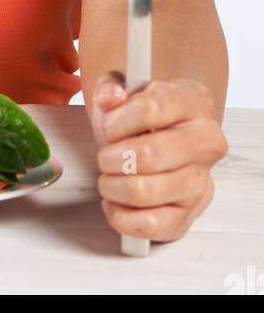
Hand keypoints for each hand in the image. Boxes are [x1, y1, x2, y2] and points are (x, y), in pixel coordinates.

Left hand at [90, 70, 227, 242]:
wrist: (161, 138)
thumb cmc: (141, 114)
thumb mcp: (125, 88)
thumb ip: (111, 87)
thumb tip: (108, 97)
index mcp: (194, 101)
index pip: (149, 109)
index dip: (115, 121)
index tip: (108, 127)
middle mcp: (206, 142)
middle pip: (147, 155)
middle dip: (110, 157)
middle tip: (105, 157)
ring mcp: (201, 181)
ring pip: (144, 191)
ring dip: (112, 186)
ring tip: (109, 178)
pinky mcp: (190, 215)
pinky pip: (151, 225)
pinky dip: (121, 217)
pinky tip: (115, 202)